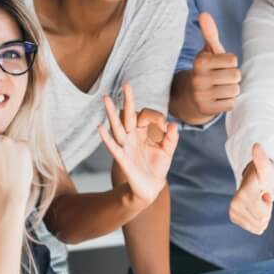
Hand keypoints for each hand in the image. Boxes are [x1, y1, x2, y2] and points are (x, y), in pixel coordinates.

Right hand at [0, 135, 32, 200]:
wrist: (6, 195)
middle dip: (1, 149)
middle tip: (2, 166)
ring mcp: (7, 141)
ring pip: (11, 142)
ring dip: (12, 152)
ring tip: (10, 168)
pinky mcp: (22, 145)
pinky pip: (23, 147)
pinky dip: (22, 156)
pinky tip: (18, 168)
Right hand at [98, 83, 178, 205]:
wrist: (150, 189)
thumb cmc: (156, 167)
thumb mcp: (167, 151)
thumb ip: (171, 138)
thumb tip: (173, 124)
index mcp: (143, 133)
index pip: (145, 116)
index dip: (156, 118)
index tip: (164, 126)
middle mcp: (132, 137)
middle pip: (128, 115)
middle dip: (127, 100)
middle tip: (126, 83)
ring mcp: (126, 146)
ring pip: (117, 126)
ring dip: (112, 113)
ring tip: (106, 98)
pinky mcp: (123, 159)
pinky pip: (113, 147)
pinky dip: (106, 138)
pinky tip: (100, 127)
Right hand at [190, 12, 240, 116]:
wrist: (191, 97)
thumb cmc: (206, 70)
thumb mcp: (207, 52)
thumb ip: (209, 34)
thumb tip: (204, 14)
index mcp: (200, 61)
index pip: (233, 59)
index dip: (230, 63)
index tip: (220, 66)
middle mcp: (198, 78)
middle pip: (236, 75)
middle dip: (233, 77)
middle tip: (222, 79)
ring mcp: (201, 95)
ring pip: (234, 90)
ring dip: (231, 90)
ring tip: (220, 89)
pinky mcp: (206, 109)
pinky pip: (231, 104)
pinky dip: (229, 102)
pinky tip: (218, 99)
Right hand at [228, 143, 273, 234]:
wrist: (253, 179)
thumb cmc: (262, 174)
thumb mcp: (265, 168)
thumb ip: (261, 159)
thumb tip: (257, 146)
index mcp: (242, 195)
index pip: (263, 215)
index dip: (267, 205)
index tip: (264, 194)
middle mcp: (234, 205)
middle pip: (262, 221)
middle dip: (266, 211)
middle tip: (262, 197)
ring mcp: (233, 212)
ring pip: (259, 226)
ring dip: (263, 215)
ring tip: (258, 201)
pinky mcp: (234, 218)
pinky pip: (255, 229)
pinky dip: (258, 220)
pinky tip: (255, 207)